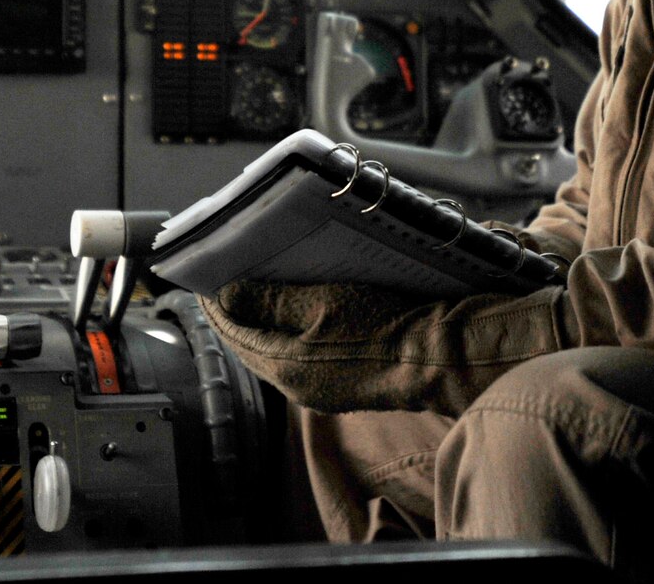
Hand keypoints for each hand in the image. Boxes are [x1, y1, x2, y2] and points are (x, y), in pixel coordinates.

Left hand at [202, 278, 555, 415]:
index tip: (210, 269)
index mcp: (285, 367)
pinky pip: (308, 350)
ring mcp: (325, 387)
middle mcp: (300, 385)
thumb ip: (269, 301)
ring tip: (269, 276)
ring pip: (281, 345)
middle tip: (236, 267)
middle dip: (243, 305)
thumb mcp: (322, 303)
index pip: (233, 331)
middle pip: (254, 339)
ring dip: (272, 314)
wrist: (444, 358)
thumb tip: (224, 296)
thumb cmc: (384, 327)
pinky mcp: (349, 381)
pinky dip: (299, 325)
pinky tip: (308, 301)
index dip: (218, 299)